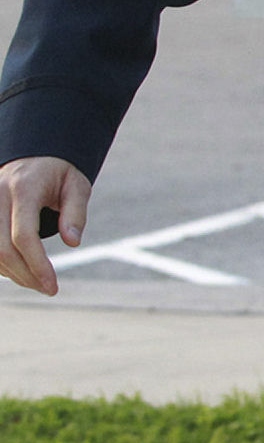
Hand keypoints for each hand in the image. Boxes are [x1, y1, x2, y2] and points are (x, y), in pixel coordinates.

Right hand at [0, 157, 90, 296]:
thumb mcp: (77, 185)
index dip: (37, 265)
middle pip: (2, 248)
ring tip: (38, 282)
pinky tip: (21, 271)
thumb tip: (72, 242)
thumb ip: (75, 213)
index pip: (23, 235)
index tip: (52, 286)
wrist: (34, 154)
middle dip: (25, 275)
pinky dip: (1, 264)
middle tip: (48, 289)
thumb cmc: (59, 172)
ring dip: (12, 273)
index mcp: (24, 188)